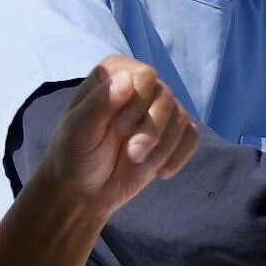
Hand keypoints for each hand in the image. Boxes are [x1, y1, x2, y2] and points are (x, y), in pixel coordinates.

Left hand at [37, 56, 198, 219]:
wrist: (84, 191)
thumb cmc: (74, 155)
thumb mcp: (77, 131)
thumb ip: (99, 103)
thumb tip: (127, 78)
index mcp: (114, 75)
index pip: (145, 75)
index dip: (139, 102)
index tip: (120, 128)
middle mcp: (139, 86)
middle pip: (166, 97)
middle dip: (152, 131)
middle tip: (132, 155)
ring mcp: (157, 110)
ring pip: (181, 118)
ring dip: (163, 147)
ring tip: (138, 164)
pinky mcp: (171, 134)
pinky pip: (191, 136)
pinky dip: (178, 156)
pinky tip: (160, 172)